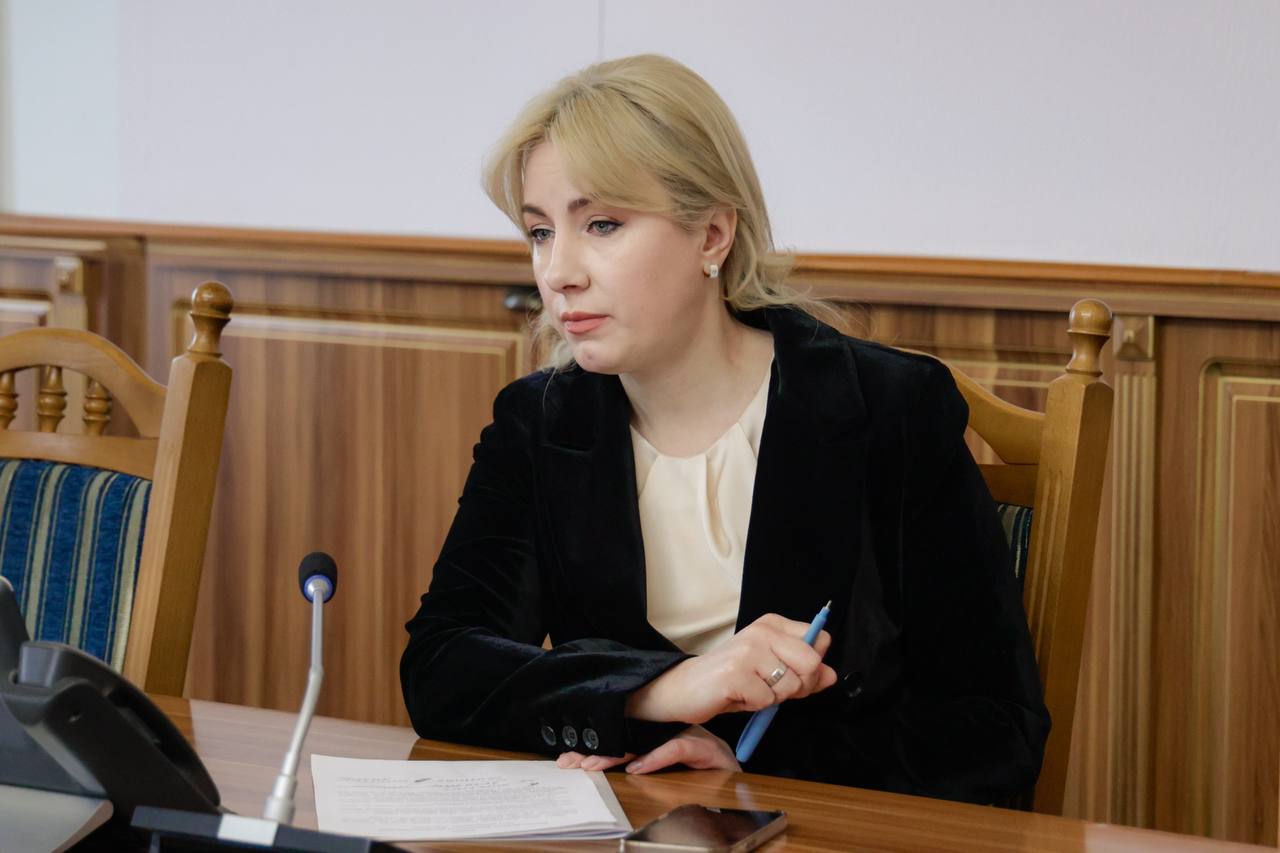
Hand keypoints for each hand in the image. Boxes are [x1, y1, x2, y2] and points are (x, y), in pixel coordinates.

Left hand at [554, 725, 738, 774]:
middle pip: (629, 735)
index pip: (623, 736)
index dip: (596, 747)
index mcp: (662, 735)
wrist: (742, 788)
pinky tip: (637, 768)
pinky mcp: (707, 748)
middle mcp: (674, 731)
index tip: (570, 758)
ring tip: (595, 766)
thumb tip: (605, 775)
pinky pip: (678, 747)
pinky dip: (657, 758)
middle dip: (598, 750)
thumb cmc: (705, 780)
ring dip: (619, 754)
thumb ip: (642, 769)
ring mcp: (691, 736)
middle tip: (571, 762)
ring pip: (647, 740)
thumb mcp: (667, 775)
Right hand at [625, 613, 836, 723]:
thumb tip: (831, 675)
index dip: (812, 667)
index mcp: (773, 624)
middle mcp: (762, 631)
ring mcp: (748, 650)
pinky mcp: (736, 673)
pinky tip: (738, 695)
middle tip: (771, 689)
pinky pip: (767, 700)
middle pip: (811, 663)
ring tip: (750, 690)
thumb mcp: (772, 673)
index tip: (790, 673)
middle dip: (798, 687)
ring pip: (790, 685)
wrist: (685, 689)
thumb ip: (803, 673)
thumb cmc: (731, 681)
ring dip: (772, 698)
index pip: (819, 641)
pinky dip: (755, 706)